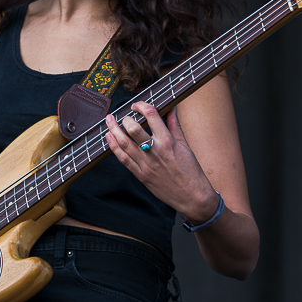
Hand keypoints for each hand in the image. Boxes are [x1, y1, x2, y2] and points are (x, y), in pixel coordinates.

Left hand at [105, 102, 218, 221]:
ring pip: (124, 144)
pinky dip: (114, 147)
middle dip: (125, 119)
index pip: (151, 115)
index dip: (141, 106)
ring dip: (113, 130)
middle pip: (133, 129)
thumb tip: (171, 109)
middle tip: (123, 116)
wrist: (192, 196)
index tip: (137, 105)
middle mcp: (155, 151)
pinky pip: (123, 159)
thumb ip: (174, 126)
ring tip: (109, 121)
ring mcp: (146, 165)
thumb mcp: (185, 145)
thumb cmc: (191, 172)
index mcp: (168, 141)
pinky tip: (109, 138)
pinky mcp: (141, 176)